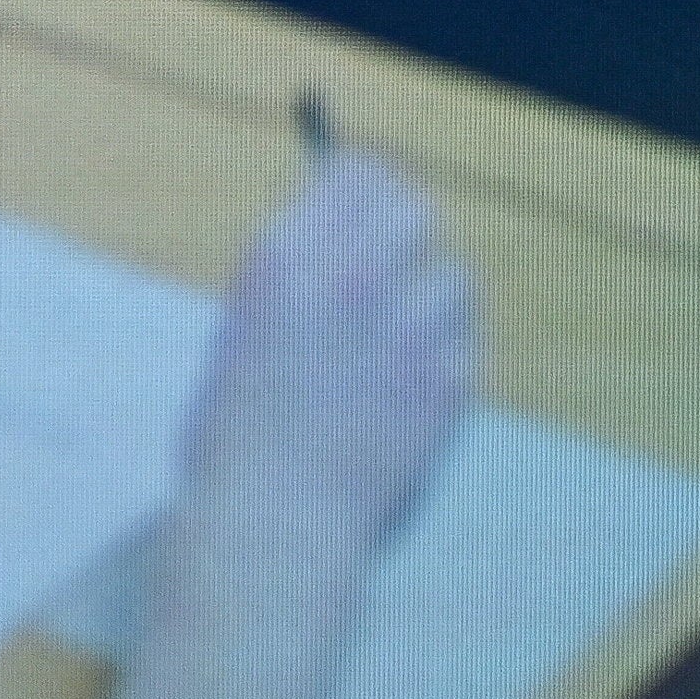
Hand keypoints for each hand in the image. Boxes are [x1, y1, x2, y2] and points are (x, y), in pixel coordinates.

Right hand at [173, 150, 474, 565]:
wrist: (273, 521)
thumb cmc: (233, 439)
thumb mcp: (239, 333)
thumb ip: (291, 283)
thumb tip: (334, 249)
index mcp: (287, 257)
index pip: (354, 177)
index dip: (362, 190)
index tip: (364, 204)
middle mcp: (354, 277)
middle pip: (413, 210)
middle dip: (403, 232)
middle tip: (393, 263)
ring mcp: (410, 327)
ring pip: (453, 277)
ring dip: (432, 300)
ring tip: (404, 339)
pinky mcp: (450, 379)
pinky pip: (465, 345)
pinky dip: (445, 360)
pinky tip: (413, 390)